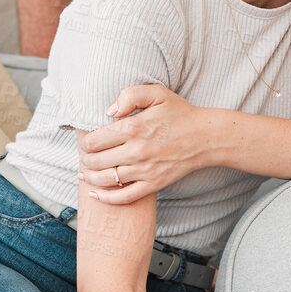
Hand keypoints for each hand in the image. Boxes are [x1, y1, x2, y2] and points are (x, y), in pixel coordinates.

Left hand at [77, 85, 212, 203]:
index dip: (84, 142)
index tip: (85, 142)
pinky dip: (106, 198)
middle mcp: (136, 151)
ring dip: (90, 178)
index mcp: (133, 128)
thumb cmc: (180, 113)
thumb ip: (130, 95)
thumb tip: (110, 111)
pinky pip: (124, 197)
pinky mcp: (153, 184)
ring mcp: (144, 170)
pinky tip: (96, 194)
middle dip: (85, 160)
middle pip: (96, 161)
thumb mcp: (157, 93)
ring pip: (106, 179)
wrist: (205, 137)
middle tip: (84, 157)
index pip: (94, 140)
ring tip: (84, 174)